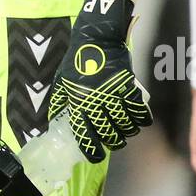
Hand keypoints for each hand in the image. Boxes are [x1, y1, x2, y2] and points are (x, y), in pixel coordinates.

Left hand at [48, 0, 151, 162]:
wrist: (96, 39)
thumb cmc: (76, 61)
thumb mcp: (61, 83)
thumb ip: (59, 105)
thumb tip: (53, 125)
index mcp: (77, 103)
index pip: (85, 135)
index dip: (92, 151)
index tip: (97, 156)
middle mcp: (96, 102)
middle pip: (109, 134)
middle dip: (114, 142)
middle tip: (114, 141)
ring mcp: (114, 95)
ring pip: (126, 125)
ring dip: (128, 132)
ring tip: (126, 131)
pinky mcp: (129, 87)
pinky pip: (139, 111)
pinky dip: (141, 119)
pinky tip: (140, 120)